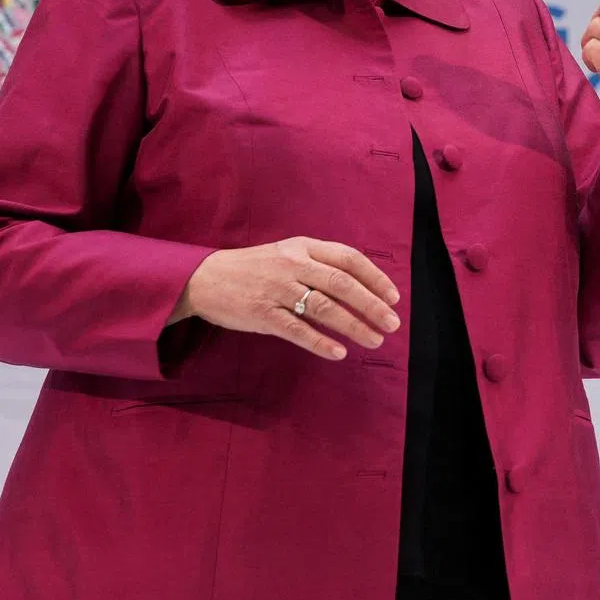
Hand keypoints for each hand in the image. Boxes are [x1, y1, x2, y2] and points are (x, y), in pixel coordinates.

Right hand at [173, 237, 400, 360]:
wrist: (205, 278)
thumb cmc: (254, 267)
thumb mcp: (287, 253)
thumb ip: (318, 263)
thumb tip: (359, 285)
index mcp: (302, 247)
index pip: (347, 258)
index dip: (374, 277)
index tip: (393, 297)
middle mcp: (292, 264)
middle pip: (341, 283)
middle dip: (371, 304)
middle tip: (392, 323)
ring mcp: (277, 289)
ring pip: (324, 308)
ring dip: (353, 325)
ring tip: (374, 339)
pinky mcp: (262, 314)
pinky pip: (297, 330)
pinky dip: (320, 342)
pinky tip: (339, 353)